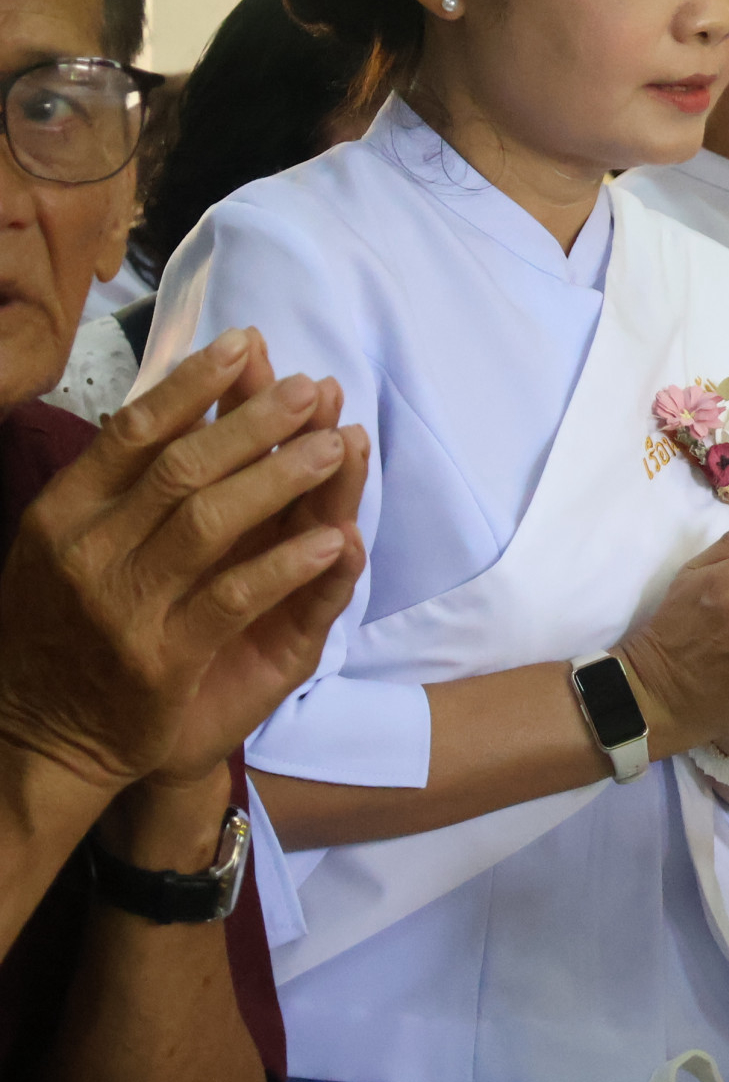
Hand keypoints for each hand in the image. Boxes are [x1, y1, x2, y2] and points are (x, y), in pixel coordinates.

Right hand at [0, 329, 363, 793]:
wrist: (38, 738)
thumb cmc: (64, 629)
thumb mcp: (63, 548)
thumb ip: (112, 486)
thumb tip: (174, 402)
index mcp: (62, 514)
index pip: (133, 432)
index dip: (192, 384)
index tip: (246, 344)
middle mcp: (87, 552)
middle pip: (182, 467)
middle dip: (252, 421)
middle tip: (310, 386)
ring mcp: (124, 605)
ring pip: (212, 523)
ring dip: (282, 478)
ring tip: (336, 443)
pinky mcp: (163, 658)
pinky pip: (235, 597)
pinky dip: (287, 564)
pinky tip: (335, 538)